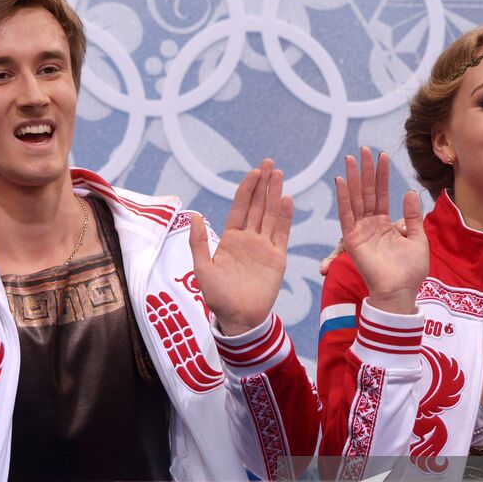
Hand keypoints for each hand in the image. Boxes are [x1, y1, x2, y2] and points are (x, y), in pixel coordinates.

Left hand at [189, 159, 293, 335]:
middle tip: (269, 163)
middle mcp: (249, 239)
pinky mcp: (277, 258)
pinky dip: (285, 217)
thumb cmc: (217, 296)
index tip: (253, 172)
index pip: (240, 207)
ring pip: (271, 215)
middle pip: (257, 206)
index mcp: (230, 239)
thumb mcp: (202, 268)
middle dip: (263, 185)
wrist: (239, 318)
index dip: (247, 189)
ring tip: (279, 175)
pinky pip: (282, 233)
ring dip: (275, 195)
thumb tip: (194, 215)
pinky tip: (287, 200)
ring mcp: (264, 247)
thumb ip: (199, 242)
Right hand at [334, 147, 427, 313]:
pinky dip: (344, 198)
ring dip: (353, 178)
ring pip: (356, 199)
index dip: (381, 175)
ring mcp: (361, 231)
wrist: (401, 291)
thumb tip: (410, 192)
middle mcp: (371, 224)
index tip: (382, 155)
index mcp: (385, 224)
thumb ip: (413, 216)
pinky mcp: (353, 239)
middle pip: (367, 192)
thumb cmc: (411, 271)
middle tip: (363, 149)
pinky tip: (342, 181)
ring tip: (351, 158)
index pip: (382, 193)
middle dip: (365, 170)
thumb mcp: (417, 238)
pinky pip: (347, 215)